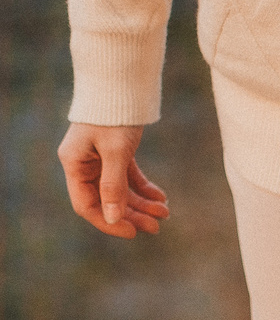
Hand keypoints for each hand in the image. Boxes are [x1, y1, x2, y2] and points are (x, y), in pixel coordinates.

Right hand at [57, 123, 167, 238]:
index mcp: (74, 164)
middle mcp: (84, 164)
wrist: (122, 86)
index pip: (87, 204)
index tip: (133, 233)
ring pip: (121, 190)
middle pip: (107, 200)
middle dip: (132, 214)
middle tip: (157, 226)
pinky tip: (161, 197)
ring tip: (165, 212)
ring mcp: (99, 159)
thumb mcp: (115, 153)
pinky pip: (129, 177)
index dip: (108, 222)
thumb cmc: (114, 116)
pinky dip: (144, 188)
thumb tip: (112, 217)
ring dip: (142, 203)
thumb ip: (114, 186)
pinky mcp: (115, 153)